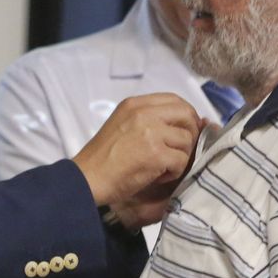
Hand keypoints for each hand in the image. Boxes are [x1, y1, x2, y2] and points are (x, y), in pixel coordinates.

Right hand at [73, 93, 201, 210]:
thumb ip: (149, 119)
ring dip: (180, 157)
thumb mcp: (122, 125)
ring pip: (187, 141)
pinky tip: (158, 176)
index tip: (182, 131)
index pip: (174, 99)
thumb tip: (189, 122)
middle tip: (178, 150)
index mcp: (134, 104)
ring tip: (161, 166)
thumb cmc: (103, 157)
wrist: (87, 178)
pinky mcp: (156, 154)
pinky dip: (174, 172)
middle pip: (186, 115)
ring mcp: (151, 132)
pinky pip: (182, 161)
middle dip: (190, 134)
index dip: (185, 115)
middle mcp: (144, 113)